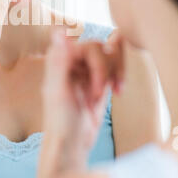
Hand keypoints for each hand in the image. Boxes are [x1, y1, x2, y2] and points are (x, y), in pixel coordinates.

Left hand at [39, 28, 123, 177]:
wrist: (70, 145)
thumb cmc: (59, 121)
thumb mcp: (58, 92)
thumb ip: (58, 61)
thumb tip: (58, 31)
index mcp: (60, 59)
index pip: (89, 46)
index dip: (99, 64)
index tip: (98, 87)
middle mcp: (73, 61)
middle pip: (102, 49)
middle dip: (106, 72)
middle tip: (100, 95)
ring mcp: (86, 71)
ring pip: (110, 56)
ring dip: (115, 74)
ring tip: (111, 93)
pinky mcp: (98, 81)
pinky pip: (114, 67)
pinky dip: (119, 77)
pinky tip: (118, 91)